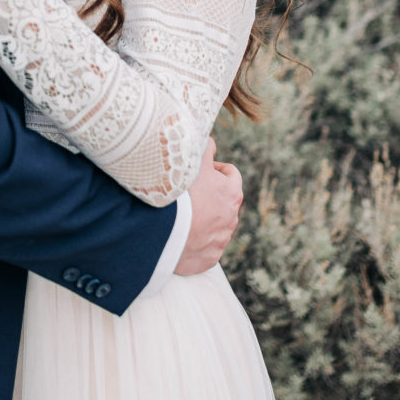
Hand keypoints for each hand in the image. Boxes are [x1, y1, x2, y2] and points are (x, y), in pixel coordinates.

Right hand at [174, 139, 242, 276]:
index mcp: (231, 192)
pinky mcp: (210, 257)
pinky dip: (197, 240)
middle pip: (225, 201)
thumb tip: (210, 142)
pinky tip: (181, 233)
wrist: (167, 231)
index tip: (202, 170)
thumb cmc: (182, 193)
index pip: (232, 174)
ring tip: (183, 214)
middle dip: (210, 195)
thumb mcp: (194, 163)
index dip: (217, 169)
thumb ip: (205, 149)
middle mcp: (231, 217)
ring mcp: (221, 239)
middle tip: (189, 191)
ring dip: (204, 218)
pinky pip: (206, 246)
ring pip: (216, 224)